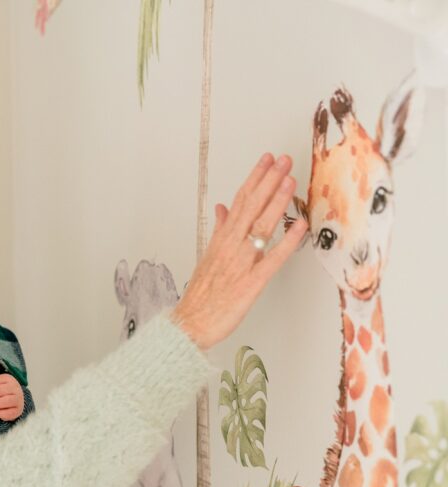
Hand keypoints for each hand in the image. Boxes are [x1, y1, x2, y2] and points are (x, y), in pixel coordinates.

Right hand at [172, 153, 308, 350]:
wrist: (190, 323)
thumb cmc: (200, 295)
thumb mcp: (207, 255)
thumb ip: (218, 229)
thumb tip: (221, 208)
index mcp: (221, 239)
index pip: (239, 201)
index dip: (255, 178)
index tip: (267, 160)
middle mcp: (231, 246)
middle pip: (251, 207)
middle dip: (269, 181)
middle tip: (284, 159)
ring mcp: (241, 263)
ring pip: (260, 226)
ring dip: (276, 202)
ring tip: (290, 180)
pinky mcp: (251, 283)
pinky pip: (272, 259)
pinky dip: (286, 241)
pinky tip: (299, 226)